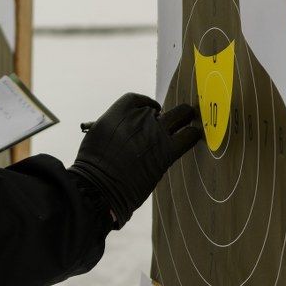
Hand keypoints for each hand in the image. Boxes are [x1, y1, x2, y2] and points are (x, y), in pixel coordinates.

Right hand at [68, 93, 201, 227]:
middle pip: (157, 108)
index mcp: (119, 113)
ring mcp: (155, 133)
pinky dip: (191, 134)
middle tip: (163, 119)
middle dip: (160, 113)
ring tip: (186, 119)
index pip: (136, 99)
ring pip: (180, 114)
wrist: (100, 185)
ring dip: (182, 117)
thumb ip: (115, 128)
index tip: (147, 110)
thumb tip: (127, 132)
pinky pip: (188, 136)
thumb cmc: (94, 165)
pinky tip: (190, 135)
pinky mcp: (167, 152)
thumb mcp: (97, 135)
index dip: (144, 103)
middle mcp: (139, 119)